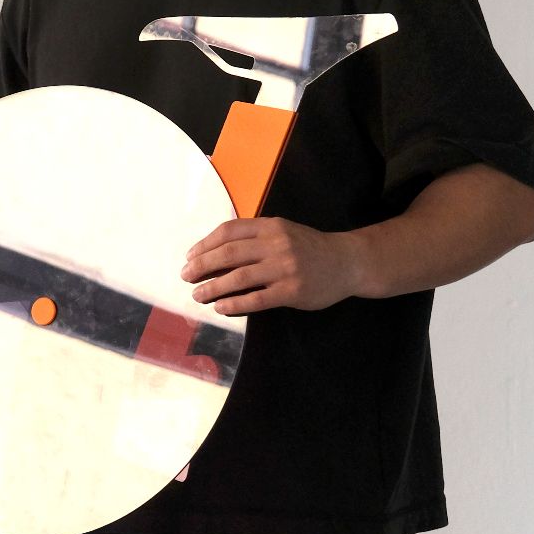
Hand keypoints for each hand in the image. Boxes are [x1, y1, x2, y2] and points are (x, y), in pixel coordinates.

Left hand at [181, 217, 363, 315]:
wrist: (347, 262)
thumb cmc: (310, 248)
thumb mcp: (283, 232)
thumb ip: (255, 237)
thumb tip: (215, 253)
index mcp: (271, 226)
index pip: (229, 231)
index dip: (205, 244)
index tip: (190, 256)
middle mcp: (276, 244)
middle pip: (229, 253)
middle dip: (202, 265)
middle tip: (186, 277)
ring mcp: (284, 268)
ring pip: (239, 277)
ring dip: (213, 287)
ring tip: (198, 295)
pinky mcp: (291, 291)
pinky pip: (256, 299)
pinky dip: (234, 304)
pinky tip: (220, 307)